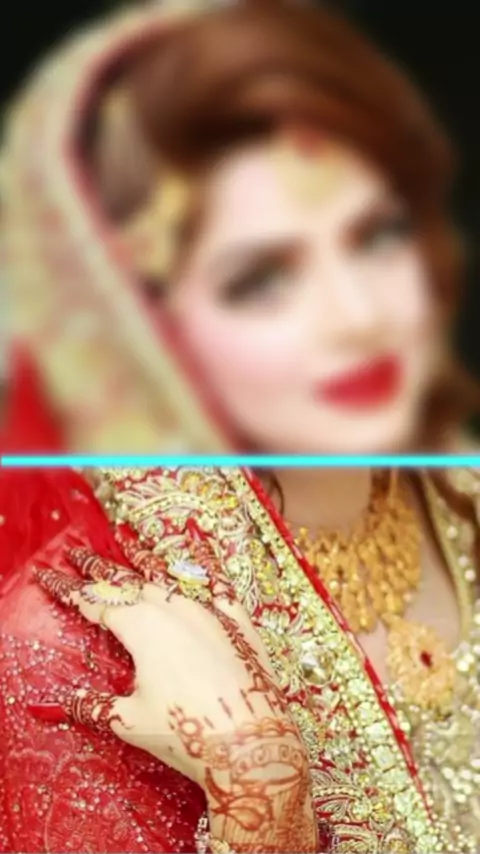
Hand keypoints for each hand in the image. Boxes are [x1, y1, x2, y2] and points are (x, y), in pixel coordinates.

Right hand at [30, 525, 318, 852]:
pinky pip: (219, 584)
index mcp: (141, 628)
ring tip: (127, 539)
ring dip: (143, 560)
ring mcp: (207, 611)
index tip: (49, 576)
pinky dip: (207, 564)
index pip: (96, 602)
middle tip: (76, 553)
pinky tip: (202, 546)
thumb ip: (97, 706)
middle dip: (98, 569)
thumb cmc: (185, 732)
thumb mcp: (131, 721)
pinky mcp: (236, 621)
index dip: (69, 589)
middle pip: (127, 582)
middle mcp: (172, 609)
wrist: (251, 742)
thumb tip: (66, 703)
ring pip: (168, 578)